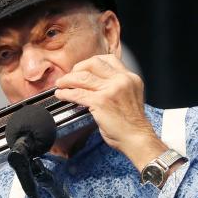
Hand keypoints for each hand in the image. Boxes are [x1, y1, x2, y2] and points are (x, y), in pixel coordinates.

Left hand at [54, 54, 166, 169]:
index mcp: (130, 78)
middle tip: (69, 76)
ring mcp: (111, 90)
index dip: (91, 62)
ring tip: (60, 84)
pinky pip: (77, 93)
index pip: (108, 59)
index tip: (82, 69)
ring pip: (82, 77)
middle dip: (77, 68)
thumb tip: (94, 83)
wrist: (137, 138)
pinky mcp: (101, 102)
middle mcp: (121, 80)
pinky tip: (61, 95)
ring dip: (67, 80)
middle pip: (93, 63)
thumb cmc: (131, 123)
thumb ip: (116, 86)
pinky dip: (66, 93)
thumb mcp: (129, 96)